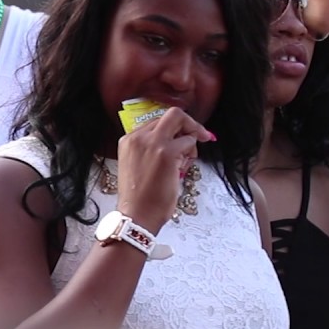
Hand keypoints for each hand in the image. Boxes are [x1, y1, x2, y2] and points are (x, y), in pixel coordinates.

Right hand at [115, 107, 215, 231]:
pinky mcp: (167, 152)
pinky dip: (191, 153)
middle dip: (190, 124)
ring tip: (184, 163)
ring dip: (190, 143)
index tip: (184, 136)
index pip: (157, 121)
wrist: (136, 214)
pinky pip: (189, 142)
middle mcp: (138, 137)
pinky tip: (183, 169)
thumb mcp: (138, 164)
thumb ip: (150, 148)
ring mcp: (152, 143)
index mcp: (128, 140)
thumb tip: (177, 140)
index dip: (174, 129)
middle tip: (200, 136)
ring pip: (182, 124)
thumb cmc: (139, 196)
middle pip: (172, 114)